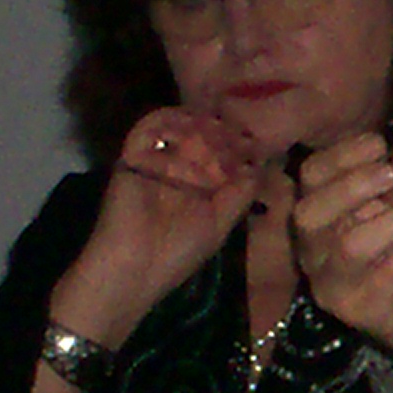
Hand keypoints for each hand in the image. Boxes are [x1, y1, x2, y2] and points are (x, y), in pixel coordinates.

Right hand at [43, 109, 261, 378]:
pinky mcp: (131, 157)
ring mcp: (155, 161)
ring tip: (217, 137)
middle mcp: (177, 170)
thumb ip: (241, 190)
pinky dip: (170, 123)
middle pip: (204, 135)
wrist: (135, 269)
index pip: (222, 153)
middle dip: (226, 136)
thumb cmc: (179, 252)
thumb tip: (260, 160)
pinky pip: (148, 128)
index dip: (241, 145)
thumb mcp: (222, 222)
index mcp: (199, 186)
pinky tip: (189, 133)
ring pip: (178, 125)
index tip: (257, 145)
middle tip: (239, 139)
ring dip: (201, 127)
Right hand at [292, 133, 392, 382]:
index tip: (380, 143)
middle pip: (309, 214)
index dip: (340, 156)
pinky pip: (390, 272)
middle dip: (352, 186)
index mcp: (319, 220)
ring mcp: (334, 287)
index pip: (309, 179)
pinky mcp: (363, 311)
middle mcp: (314, 255)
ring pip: (352, 245)